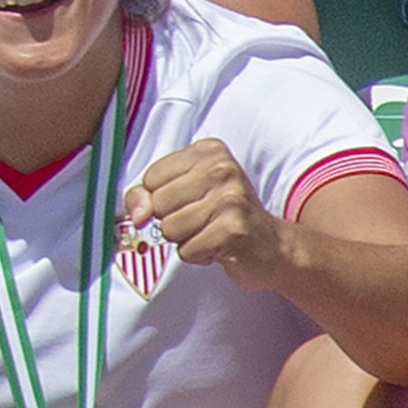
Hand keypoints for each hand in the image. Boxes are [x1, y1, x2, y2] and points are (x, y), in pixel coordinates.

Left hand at [124, 138, 285, 277]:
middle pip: (157, 204)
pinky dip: (197, 255)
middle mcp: (222, 168)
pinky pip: (187, 250)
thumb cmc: (225, 217)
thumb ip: (148, 194)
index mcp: (208, 151)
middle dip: (171, 221)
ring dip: (184, 240)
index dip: (158, 199)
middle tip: (200, 221)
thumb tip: (135, 211)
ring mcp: (231, 197)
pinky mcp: (234, 229)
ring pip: (169, 229)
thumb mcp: (185, 193)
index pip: (151, 178)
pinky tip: (218, 246)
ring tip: (209, 233)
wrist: (272, 246)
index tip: (184, 204)